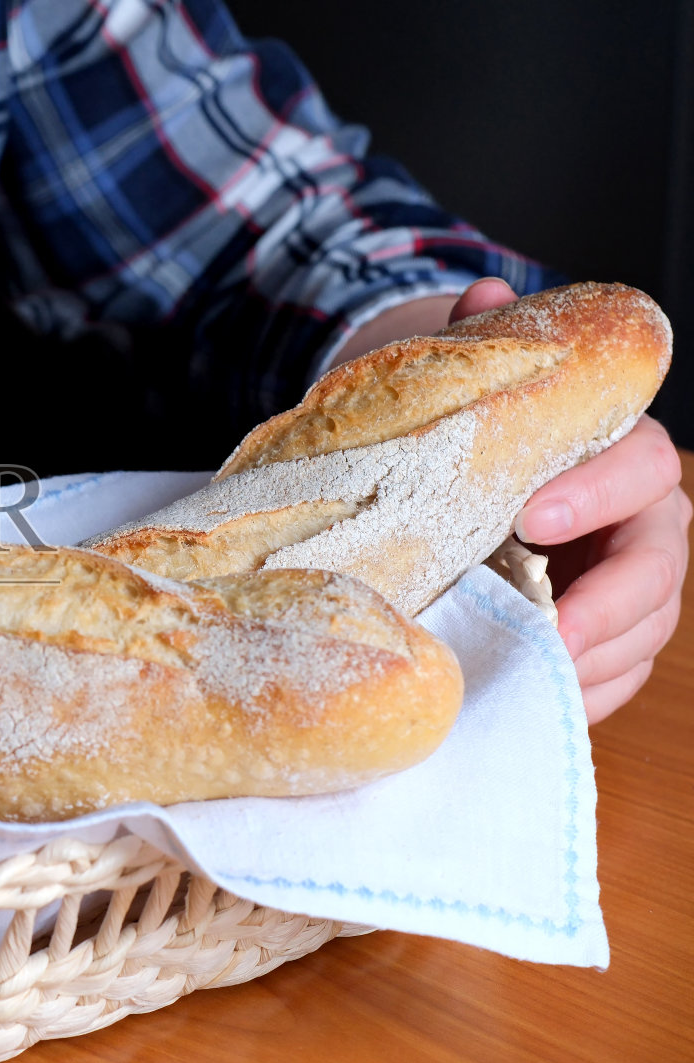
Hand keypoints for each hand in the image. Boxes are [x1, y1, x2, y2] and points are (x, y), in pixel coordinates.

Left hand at [452, 278, 691, 721]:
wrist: (470, 484)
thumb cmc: (486, 438)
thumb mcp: (480, 396)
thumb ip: (489, 350)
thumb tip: (484, 296)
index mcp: (621, 453)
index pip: (640, 468)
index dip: (596, 493)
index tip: (531, 518)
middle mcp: (644, 519)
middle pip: (659, 565)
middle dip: (607, 602)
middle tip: (548, 628)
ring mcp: (634, 583)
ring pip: (645, 628)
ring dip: (595, 659)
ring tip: (533, 673)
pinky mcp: (612, 637)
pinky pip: (618, 674)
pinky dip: (586, 694)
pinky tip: (539, 700)